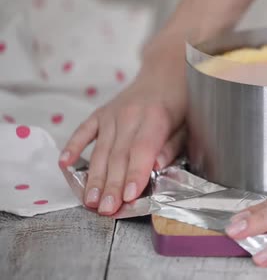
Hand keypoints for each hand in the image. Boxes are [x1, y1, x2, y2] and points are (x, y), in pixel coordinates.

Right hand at [58, 37, 186, 215]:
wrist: (167, 70)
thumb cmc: (182, 101)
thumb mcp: (188, 123)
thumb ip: (172, 145)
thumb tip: (156, 164)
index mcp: (156, 117)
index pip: (143, 149)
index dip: (135, 174)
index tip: (129, 196)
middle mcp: (130, 114)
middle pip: (119, 155)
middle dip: (112, 185)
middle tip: (105, 210)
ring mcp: (113, 113)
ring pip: (101, 150)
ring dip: (94, 178)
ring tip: (90, 201)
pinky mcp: (101, 112)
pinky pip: (84, 131)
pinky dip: (73, 146)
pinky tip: (64, 164)